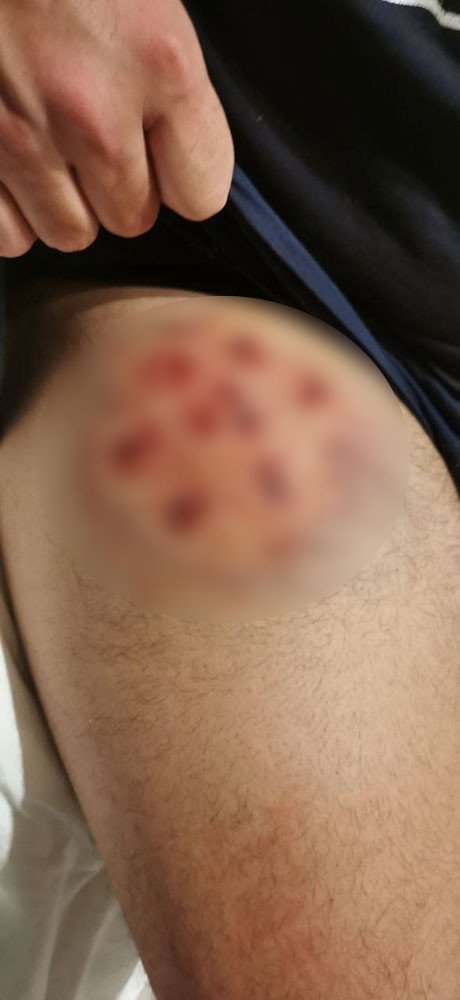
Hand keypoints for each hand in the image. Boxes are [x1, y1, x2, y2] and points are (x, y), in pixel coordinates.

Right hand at [0, 0, 233, 255]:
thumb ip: (167, 78)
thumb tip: (175, 153)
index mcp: (160, 62)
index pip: (201, 193)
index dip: (182, 177)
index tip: (164, 154)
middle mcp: (93, 112)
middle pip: (133, 219)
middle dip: (120, 188)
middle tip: (96, 138)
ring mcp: (21, 136)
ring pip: (70, 232)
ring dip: (65, 203)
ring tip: (50, 147)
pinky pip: (8, 235)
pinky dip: (12, 212)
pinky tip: (12, 165)